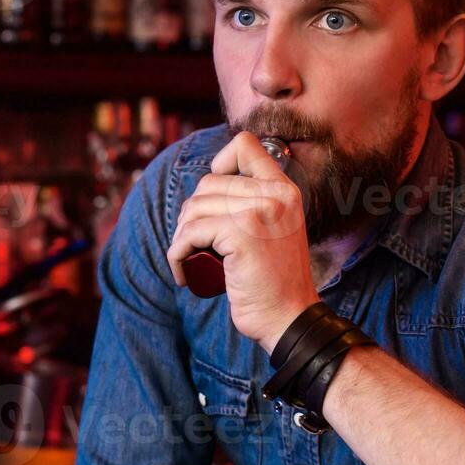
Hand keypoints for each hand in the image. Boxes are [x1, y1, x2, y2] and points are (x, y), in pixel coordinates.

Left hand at [166, 131, 318, 351]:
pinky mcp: (242, 234)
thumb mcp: (272, 231)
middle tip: (195, 246)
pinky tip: (184, 273)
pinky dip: (177, 254)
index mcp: (283, 190)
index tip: (214, 200)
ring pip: (195, 207)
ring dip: (182, 236)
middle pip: (208, 182)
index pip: (245, 145)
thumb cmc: (272, 282)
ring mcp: (260, 212)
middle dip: (192, 214)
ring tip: (190, 260)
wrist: (288, 319)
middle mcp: (276, 195)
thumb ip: (252, 204)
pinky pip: (191, 233)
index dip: (219, 164)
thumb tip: (206, 187)